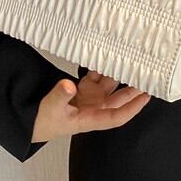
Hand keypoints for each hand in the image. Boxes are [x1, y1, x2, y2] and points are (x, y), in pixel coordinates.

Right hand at [31, 70, 151, 143]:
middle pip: (119, 99)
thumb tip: (68, 85)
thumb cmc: (43, 122)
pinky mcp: (83, 89)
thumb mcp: (50, 109)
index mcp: (90, 118)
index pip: (116, 116)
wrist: (32, 121)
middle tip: (148, 76)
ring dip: (119, 74)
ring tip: (132, 61)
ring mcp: (89, 98)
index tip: (144, 98)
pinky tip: (109, 57)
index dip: (132, 108)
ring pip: (110, 85)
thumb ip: (60, 96)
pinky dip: (102, 68)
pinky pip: (97, 76)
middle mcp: (94, 108)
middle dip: (134, 89)